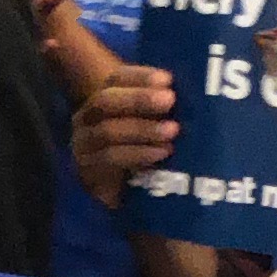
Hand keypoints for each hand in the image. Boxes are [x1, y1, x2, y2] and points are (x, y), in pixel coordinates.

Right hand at [71, 58, 179, 199]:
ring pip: (107, 130)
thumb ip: (164, 111)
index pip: (117, 78)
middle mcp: (87, 119)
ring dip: (142, 129)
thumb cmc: (147, 154)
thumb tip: (193, 93)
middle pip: (106, 101)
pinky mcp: (87, 173)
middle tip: (170, 100)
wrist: (128, 200)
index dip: (140, 77)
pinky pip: (110, 159)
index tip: (168, 79)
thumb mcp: (156, 127)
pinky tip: (160, 153)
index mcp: (104, 99)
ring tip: (172, 130)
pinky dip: (138, 153)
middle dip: (139, 99)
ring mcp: (83, 146)